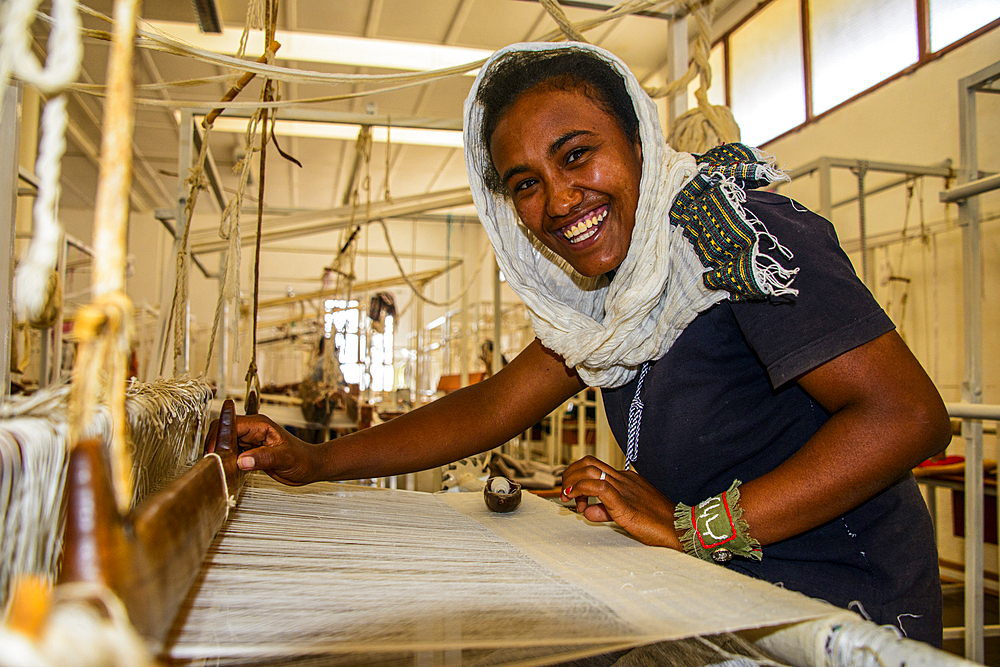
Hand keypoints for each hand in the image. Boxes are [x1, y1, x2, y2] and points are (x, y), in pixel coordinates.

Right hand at [204, 413, 321, 485]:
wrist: (311, 466)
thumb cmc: (304, 458)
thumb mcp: (285, 459)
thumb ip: (263, 458)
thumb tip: (242, 460)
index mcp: (260, 425)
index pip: (231, 424)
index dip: (218, 436)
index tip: (213, 452)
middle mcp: (253, 430)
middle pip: (223, 431)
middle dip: (215, 444)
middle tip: (213, 462)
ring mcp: (250, 440)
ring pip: (225, 442)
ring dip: (219, 453)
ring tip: (217, 466)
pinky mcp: (250, 451)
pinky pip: (231, 452)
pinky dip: (226, 460)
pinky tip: (226, 469)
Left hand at [561, 455, 681, 549]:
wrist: (679, 530)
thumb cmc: (657, 525)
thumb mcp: (626, 515)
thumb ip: (605, 511)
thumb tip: (589, 511)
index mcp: (626, 479)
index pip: (595, 467)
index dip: (577, 476)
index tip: (572, 493)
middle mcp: (624, 479)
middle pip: (588, 463)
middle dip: (570, 474)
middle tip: (565, 493)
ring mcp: (624, 488)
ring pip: (589, 470)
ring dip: (572, 481)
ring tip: (568, 497)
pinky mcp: (623, 502)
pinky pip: (598, 487)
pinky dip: (581, 489)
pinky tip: (576, 499)